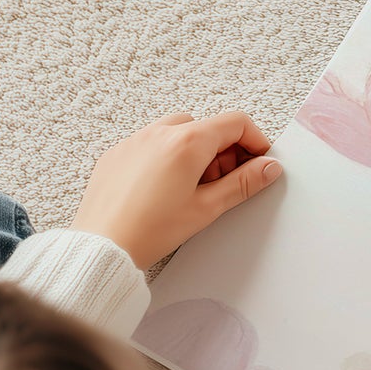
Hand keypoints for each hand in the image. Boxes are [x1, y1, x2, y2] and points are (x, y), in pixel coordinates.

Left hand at [72, 112, 282, 268]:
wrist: (102, 246)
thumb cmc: (150, 230)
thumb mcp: (207, 208)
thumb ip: (243, 183)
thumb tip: (268, 168)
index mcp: (187, 142)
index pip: (235, 123)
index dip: (255, 141)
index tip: (258, 162)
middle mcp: (160, 133)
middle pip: (207, 126)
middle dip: (224, 150)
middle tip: (223, 183)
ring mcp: (135, 140)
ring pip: (179, 131)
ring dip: (195, 151)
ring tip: (192, 187)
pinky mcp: (117, 153)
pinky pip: (151, 142)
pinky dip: (167, 156)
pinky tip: (164, 188)